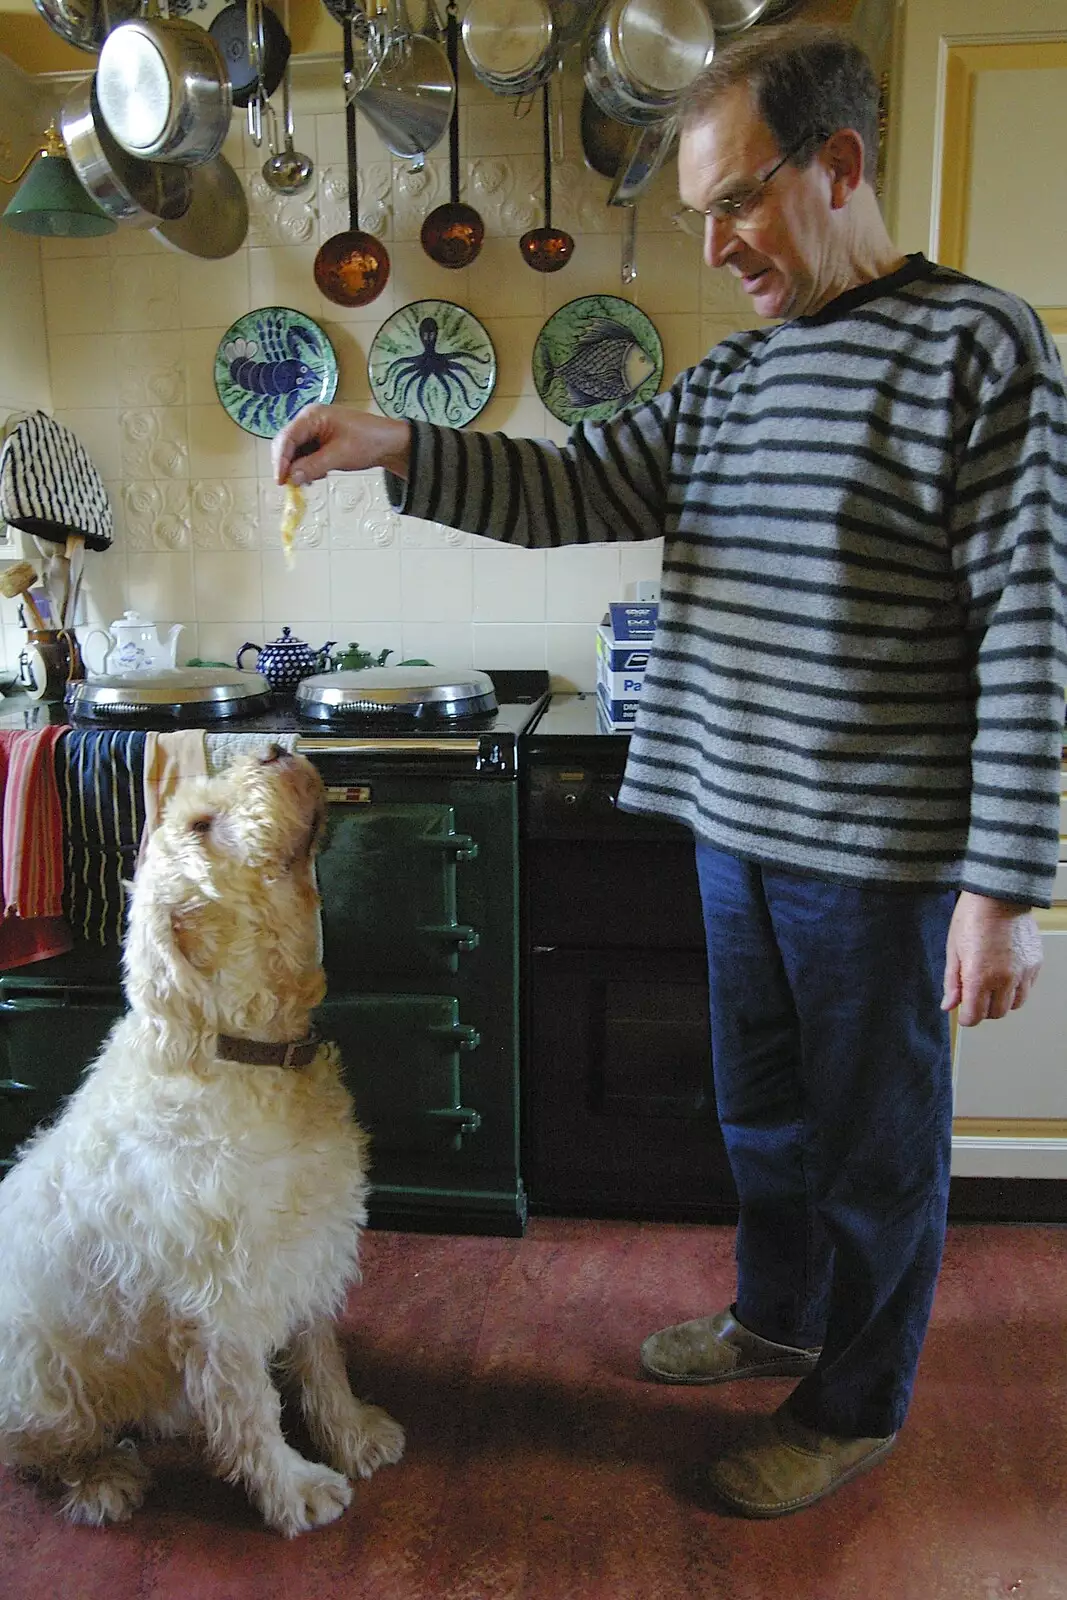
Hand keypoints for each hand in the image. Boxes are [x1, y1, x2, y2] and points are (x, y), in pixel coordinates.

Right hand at [271, 403, 411, 486]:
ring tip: (315, 478)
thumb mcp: (339, 456)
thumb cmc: (368, 442)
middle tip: (292, 486)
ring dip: (299, 468)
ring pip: (294, 452)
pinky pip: (305, 455)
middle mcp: (308, 420)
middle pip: (286, 444)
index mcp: (312, 416)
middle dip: (288, 465)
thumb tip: (291, 478)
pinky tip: (320, 474)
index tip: (280, 481)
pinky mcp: (319, 440)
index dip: (280, 460)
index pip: (287, 437)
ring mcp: (313, 430)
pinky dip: (308, 467)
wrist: (389, 443)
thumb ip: (313, 466)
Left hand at [941, 891, 1042, 1025]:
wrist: (999, 896)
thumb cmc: (973, 917)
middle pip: (996, 1013)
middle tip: (976, 998)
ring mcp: (1023, 972)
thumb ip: (952, 981)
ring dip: (1002, 1002)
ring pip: (1015, 1005)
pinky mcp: (1035, 964)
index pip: (975, 1016)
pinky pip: (1027, 989)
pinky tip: (1006, 976)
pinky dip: (1017, 989)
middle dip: (983, 1010)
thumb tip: (949, 1005)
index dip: (966, 1017)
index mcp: (979, 976)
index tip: (964, 1013)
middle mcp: (1004, 978)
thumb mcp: (953, 950)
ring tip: (992, 987)